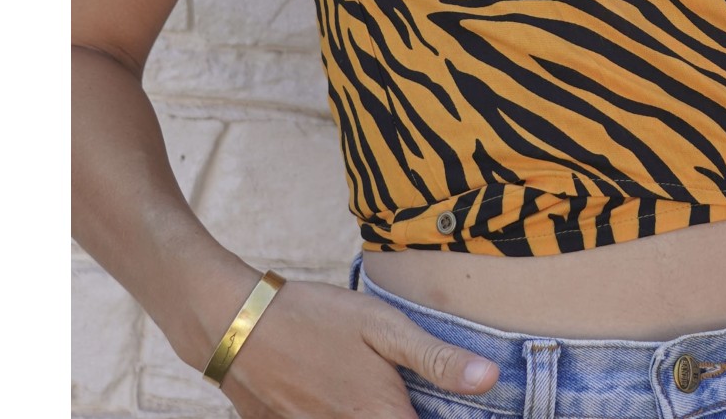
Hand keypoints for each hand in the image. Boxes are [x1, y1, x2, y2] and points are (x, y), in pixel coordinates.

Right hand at [217, 277, 498, 417]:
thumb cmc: (315, 316)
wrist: (235, 324)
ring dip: (371, 414)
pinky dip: (333, 413)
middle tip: (402, 390)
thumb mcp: (380, 324)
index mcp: (381, 416)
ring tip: (363, 385)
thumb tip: (490, 379)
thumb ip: (434, 357)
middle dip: (403, 414)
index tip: (467, 412)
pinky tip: (329, 388)